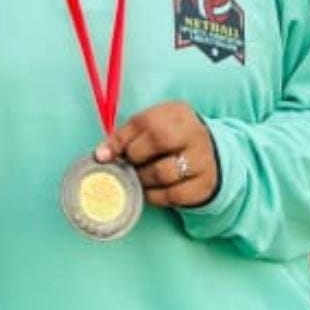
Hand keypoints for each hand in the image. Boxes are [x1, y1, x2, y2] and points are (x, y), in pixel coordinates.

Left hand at [95, 101, 218, 207]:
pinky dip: (155, 196)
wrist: (209, 156)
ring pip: (164, 172)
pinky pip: (174, 196)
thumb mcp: (152, 127)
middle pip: (158, 140)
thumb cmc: (170, 140)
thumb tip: (100, 155)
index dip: (120, 139)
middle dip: (134, 156)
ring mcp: (203, 160)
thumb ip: (126, 136)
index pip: (144, 121)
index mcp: (177, 113)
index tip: (103, 155)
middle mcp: (194, 133)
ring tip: (138, 177)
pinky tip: (150, 191)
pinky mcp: (205, 185)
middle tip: (128, 165)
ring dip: (142, 179)